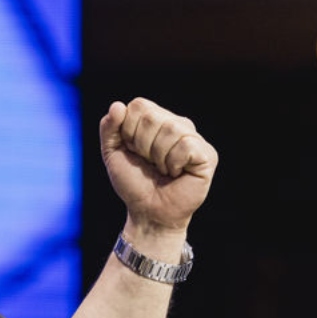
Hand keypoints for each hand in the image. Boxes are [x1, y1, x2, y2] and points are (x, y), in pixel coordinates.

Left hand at [99, 98, 218, 233]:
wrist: (148, 212)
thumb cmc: (133, 183)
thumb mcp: (112, 153)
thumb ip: (109, 128)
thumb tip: (117, 105)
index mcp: (157, 119)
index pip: (139, 105)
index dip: (128, 131)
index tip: (133, 151)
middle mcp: (178, 124)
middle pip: (152, 117)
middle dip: (142, 145)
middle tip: (149, 163)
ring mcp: (194, 138)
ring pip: (170, 129)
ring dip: (158, 157)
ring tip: (163, 169)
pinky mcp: (207, 154)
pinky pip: (185, 145)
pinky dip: (174, 163)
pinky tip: (177, 173)